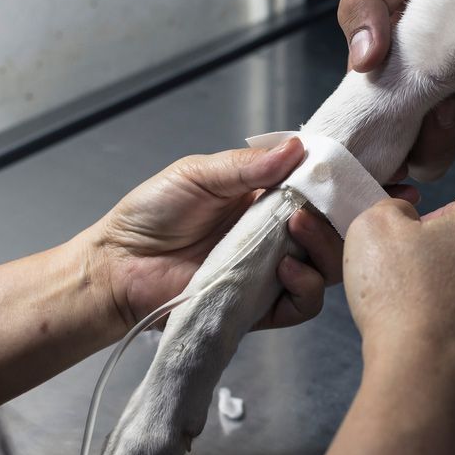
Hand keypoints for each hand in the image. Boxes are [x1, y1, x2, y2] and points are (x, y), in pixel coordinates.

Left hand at [88, 139, 342, 333]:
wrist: (120, 264)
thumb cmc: (152, 213)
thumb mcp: (198, 175)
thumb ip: (247, 166)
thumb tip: (298, 148)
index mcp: (265, 198)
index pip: (314, 192)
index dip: (331, 185)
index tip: (334, 176)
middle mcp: (275, 235)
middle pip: (329, 231)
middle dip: (331, 219)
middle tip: (309, 210)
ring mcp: (272, 271)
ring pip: (325, 267)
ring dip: (323, 248)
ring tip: (297, 232)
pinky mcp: (262, 307)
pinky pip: (304, 305)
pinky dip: (306, 287)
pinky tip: (284, 270)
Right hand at [343, 197, 454, 402]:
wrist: (425, 375)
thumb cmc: (400, 297)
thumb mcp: (373, 226)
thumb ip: (393, 208)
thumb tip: (404, 217)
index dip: (428, 230)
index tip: (407, 257)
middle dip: (453, 266)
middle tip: (415, 291)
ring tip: (431, 325)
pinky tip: (450, 349)